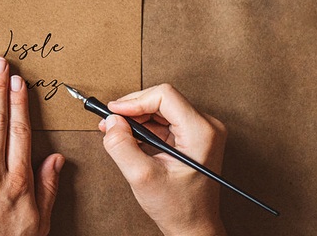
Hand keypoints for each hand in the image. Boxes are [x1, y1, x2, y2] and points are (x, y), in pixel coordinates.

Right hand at [100, 83, 227, 235]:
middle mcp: (206, 126)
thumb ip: (122, 146)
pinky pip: (164, 119)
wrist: (194, 227)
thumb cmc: (178, 207)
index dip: (134, 101)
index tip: (114, 112)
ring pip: (161, 107)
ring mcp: (202, 131)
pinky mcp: (194, 136)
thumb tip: (110, 121)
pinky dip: (144, 125)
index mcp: (201, 132)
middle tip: (110, 122)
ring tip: (116, 131)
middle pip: (162, 99)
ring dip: (136, 117)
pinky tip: (130, 137)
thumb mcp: (142, 177)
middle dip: (132, 108)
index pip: (164, 95)